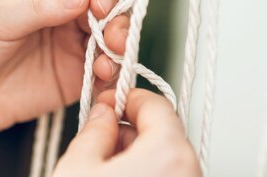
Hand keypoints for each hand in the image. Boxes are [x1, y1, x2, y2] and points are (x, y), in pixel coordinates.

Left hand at [0, 0, 128, 137]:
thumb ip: (39, 7)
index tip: (101, 3)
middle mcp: (66, 6)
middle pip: (109, 0)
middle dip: (118, 16)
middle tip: (113, 36)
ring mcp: (74, 39)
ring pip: (113, 33)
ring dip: (120, 43)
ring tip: (110, 60)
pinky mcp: (77, 73)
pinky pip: (106, 68)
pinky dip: (112, 71)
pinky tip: (103, 75)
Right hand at [54, 89, 200, 176]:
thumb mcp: (78, 166)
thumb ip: (94, 130)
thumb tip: (102, 115)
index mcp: (168, 153)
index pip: (155, 103)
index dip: (125, 98)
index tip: (107, 103)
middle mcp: (188, 171)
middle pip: (162, 131)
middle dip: (129, 129)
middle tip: (100, 138)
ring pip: (165, 157)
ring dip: (135, 153)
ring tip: (102, 167)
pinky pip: (167, 175)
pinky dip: (144, 171)